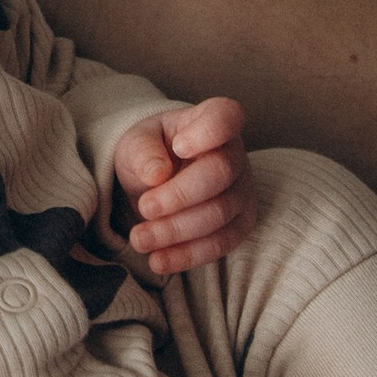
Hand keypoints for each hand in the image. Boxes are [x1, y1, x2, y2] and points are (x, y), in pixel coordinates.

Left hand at [110, 97, 253, 280]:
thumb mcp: (135, 143)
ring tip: (140, 238)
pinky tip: (158, 260)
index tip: (179, 147)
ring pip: (219, 215)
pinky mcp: (238, 226)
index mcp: (211, 122)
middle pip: (219, 173)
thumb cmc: (150, 153)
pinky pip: (220, 244)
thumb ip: (143, 152)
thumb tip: (156, 174)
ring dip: (176, 231)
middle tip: (145, 207)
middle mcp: (234, 155)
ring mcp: (241, 192)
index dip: (208, 132)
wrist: (154, 182)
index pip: (226, 116)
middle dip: (179, 195)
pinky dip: (187, 255)